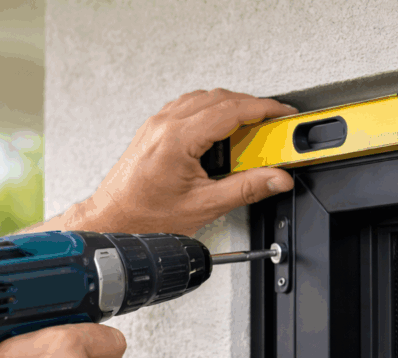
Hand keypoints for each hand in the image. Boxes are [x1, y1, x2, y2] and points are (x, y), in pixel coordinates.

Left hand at [89, 89, 297, 234]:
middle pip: (219, 98)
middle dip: (252, 107)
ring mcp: (157, 123)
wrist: (114, 220)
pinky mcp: (154, 128)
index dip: (263, 109)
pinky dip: (211, 111)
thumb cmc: (146, 216)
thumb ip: (246, 188)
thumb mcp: (205, 206)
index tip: (282, 113)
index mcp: (177, 139)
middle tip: (273, 124)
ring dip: (231, 107)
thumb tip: (276, 178)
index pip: (231, 110)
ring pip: (203, 98)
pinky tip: (222, 130)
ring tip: (251, 128)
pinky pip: (189, 107)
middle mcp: (165, 124)